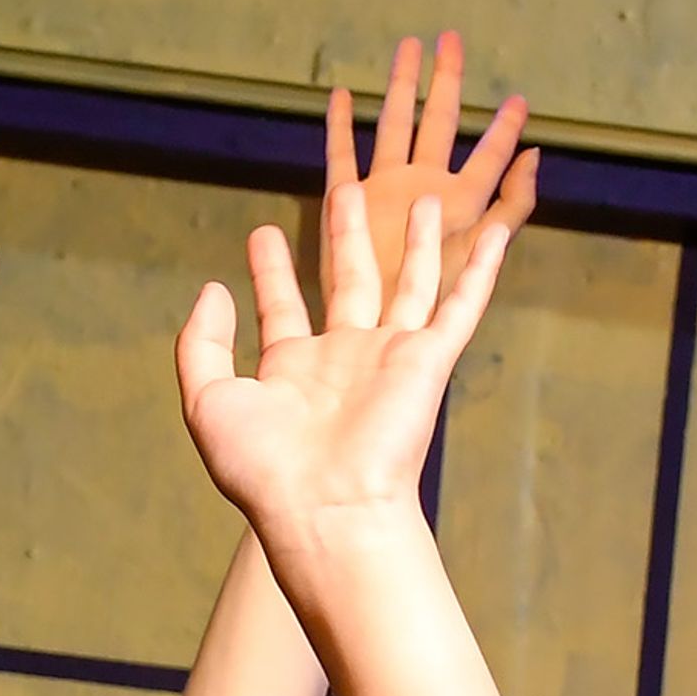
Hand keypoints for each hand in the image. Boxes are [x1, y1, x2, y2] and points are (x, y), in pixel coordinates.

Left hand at [177, 179, 510, 545]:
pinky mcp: (428, 363)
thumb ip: (201, 344)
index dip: (270, 270)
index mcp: (292, 371)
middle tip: (344, 189)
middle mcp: (344, 361)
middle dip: (345, 236)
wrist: (326, 505)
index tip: (261, 233)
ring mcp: (389, 360)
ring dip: (417, 243)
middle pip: (349, 282)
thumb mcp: (208, 400)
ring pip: (409, 285)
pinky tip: (495, 232)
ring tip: (420, 197)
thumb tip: (213, 289)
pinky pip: (461, 306)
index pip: (282, 306)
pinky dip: (481, 269)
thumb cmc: (265, 469)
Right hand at [328, 31, 538, 311]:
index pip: (490, 154)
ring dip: (401, 86)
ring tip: (408, 48)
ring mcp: (384, 191)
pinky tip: (341, 96)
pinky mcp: (346, 203)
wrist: (377, 328)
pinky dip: (340, 127)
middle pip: (437, 122)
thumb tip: (535, 154)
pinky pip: (342, 156)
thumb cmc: (433, 301)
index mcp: (461, 200)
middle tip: (450, 39)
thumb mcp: (483, 250)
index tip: (519, 99)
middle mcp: (424, 187)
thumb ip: (512, 203)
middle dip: (445, 81)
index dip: (505, 127)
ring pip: (394, 125)